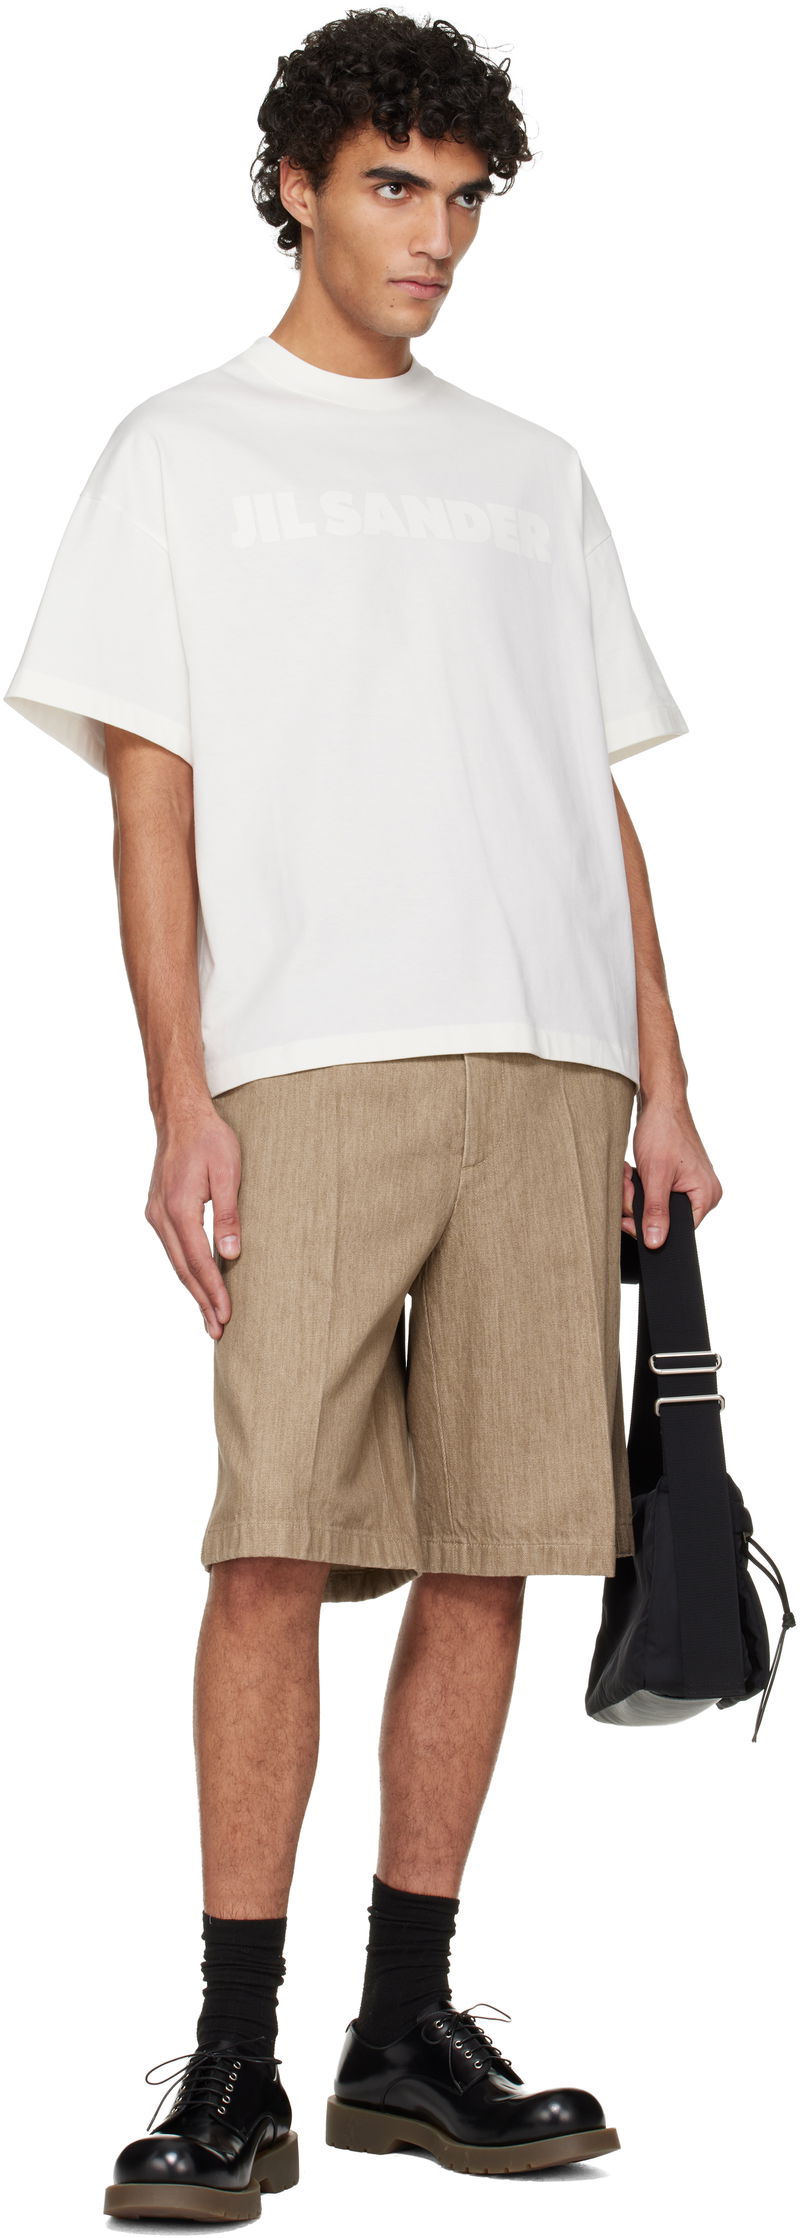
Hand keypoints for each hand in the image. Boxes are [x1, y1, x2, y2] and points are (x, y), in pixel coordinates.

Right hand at [145, 1100, 242, 1337]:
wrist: (180, 1115)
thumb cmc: (209, 1139)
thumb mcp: (228, 1171)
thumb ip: (228, 1213)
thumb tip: (230, 1253)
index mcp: (179, 1207)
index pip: (198, 1260)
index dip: (213, 1291)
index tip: (226, 1314)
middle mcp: (161, 1215)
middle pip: (183, 1269)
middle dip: (202, 1301)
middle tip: (218, 1330)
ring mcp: (156, 1214)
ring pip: (176, 1262)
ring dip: (193, 1290)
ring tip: (210, 1317)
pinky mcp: (158, 1211)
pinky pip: (173, 1249)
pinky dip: (186, 1270)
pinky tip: (197, 1284)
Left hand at [621, 1091, 722, 1247]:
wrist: (660, 1103)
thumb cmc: (664, 1131)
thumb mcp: (656, 1176)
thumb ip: (656, 1212)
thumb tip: (656, 1242)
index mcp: (706, 1196)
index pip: (678, 1231)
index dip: (650, 1227)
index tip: (628, 1216)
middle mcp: (702, 1194)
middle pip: (663, 1219)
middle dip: (638, 1204)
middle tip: (628, 1183)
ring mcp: (690, 1186)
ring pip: (654, 1207)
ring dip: (634, 1193)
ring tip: (629, 1172)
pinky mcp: (677, 1180)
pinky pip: (654, 1195)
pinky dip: (639, 1185)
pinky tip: (633, 1171)